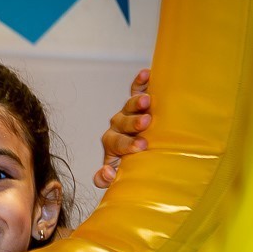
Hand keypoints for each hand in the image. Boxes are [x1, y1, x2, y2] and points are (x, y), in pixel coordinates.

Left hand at [93, 68, 150, 188]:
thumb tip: (106, 173)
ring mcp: (128, 112)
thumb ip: (108, 178)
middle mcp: (118, 126)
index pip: (116, 143)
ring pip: (129, 106)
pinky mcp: (138, 100)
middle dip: (133, 123)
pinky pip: (136, 89)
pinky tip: (146, 73)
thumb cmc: (134, 163)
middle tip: (145, 123)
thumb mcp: (120, 173)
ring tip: (147, 101)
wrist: (146, 150)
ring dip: (137, 102)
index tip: (140, 147)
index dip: (126, 145)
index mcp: (113, 143)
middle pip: (122, 123)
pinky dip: (140, 82)